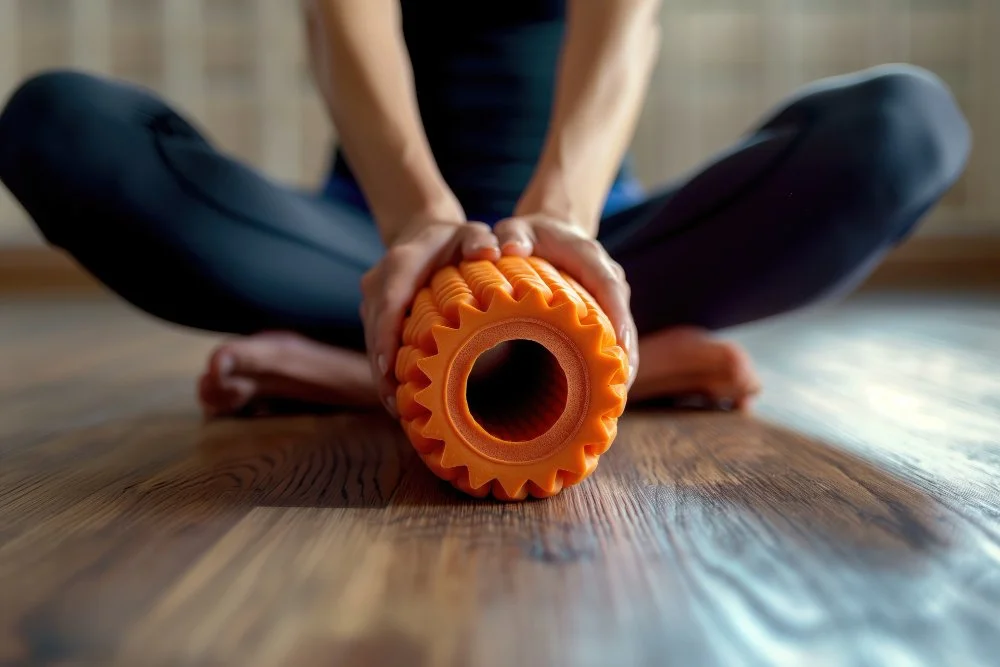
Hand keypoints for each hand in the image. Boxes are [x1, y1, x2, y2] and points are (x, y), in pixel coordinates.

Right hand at [361, 217, 500, 417]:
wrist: (422, 233)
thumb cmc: (453, 239)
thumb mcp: (469, 232)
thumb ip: (478, 239)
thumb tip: (492, 251)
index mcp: (399, 265)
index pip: (387, 302)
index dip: (385, 337)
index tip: (388, 370)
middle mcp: (377, 284)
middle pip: (374, 333)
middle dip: (382, 372)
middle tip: (399, 409)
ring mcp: (371, 302)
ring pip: (372, 344)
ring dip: (382, 379)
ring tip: (401, 414)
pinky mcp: (373, 316)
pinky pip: (377, 346)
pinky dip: (386, 372)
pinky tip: (402, 400)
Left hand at [493, 214, 638, 388]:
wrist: (552, 229)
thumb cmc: (533, 234)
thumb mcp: (519, 228)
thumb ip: (513, 235)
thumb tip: (504, 250)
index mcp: (590, 258)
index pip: (608, 287)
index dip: (616, 318)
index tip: (619, 348)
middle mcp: (607, 278)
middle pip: (623, 321)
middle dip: (624, 356)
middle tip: (618, 392)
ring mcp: (608, 298)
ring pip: (623, 335)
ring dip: (621, 367)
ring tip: (615, 403)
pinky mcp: (604, 313)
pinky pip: (612, 340)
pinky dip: (609, 365)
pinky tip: (604, 394)